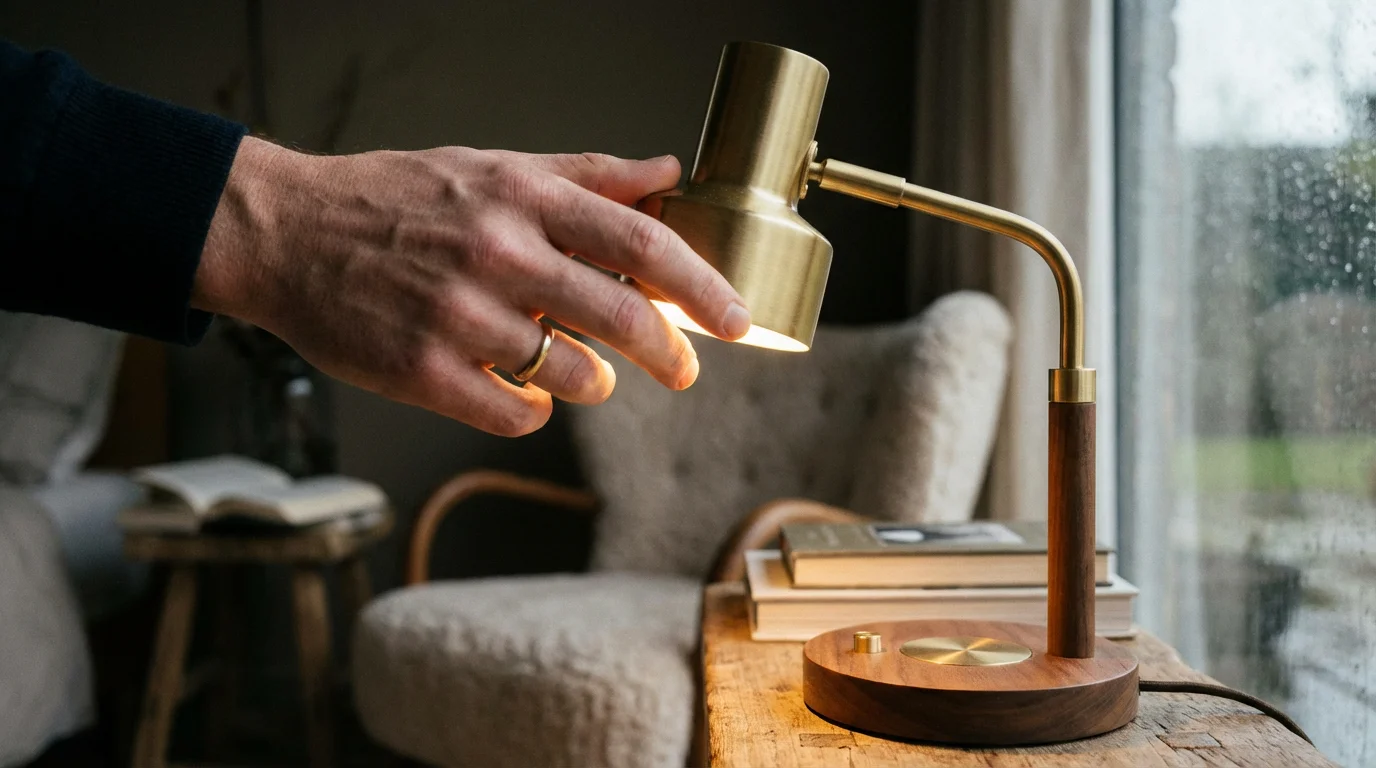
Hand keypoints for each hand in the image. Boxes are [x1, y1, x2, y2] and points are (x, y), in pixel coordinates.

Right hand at [194, 137, 749, 435]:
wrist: (287, 234)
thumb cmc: (397, 198)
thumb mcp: (493, 167)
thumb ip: (586, 175)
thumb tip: (668, 169)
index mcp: (522, 197)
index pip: (641, 239)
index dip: (701, 285)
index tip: (737, 319)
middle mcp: (497, 254)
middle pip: (622, 315)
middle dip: (671, 354)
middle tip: (684, 369)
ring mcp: (458, 318)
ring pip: (576, 374)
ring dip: (597, 382)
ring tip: (585, 372)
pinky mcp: (423, 373)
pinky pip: (517, 413)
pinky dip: (537, 410)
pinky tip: (527, 391)